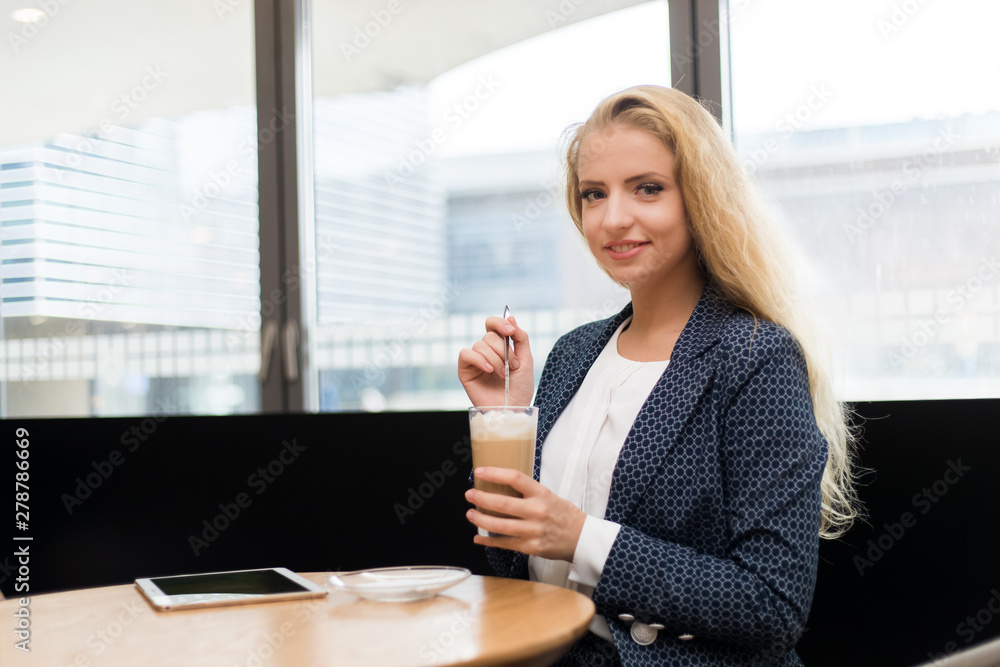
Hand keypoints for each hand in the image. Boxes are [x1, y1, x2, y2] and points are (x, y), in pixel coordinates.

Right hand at [457, 315, 533, 406]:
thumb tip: (511, 318)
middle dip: (503, 349)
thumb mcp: (526, 360)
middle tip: (513, 366)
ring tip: (502, 374)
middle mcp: (486, 352)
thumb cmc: (519, 388)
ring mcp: (475, 361)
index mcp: (499, 346)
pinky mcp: (465, 371)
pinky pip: (466, 354)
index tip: (510, 331)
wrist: (513, 409)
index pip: (493, 324)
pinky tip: (489, 370)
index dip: (500, 322)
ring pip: (480, 344)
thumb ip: (520, 338)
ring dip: (495, 359)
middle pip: (489, 335)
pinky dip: (479, 359)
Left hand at [465, 467, 585, 561]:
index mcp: (541, 494)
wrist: (580, 538)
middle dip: (481, 499)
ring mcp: (532, 531)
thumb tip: (500, 486)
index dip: (495, 473)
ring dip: (480, 520)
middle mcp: (536, 511)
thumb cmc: (563, 514)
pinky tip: (478, 537)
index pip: (515, 478)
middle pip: (502, 504)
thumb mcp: (548, 496)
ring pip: (499, 526)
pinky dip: (488, 541)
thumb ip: (527, 493)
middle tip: (470, 495)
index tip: (480, 472)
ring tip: (470, 514)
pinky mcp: (530, 547)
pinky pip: (504, 543)